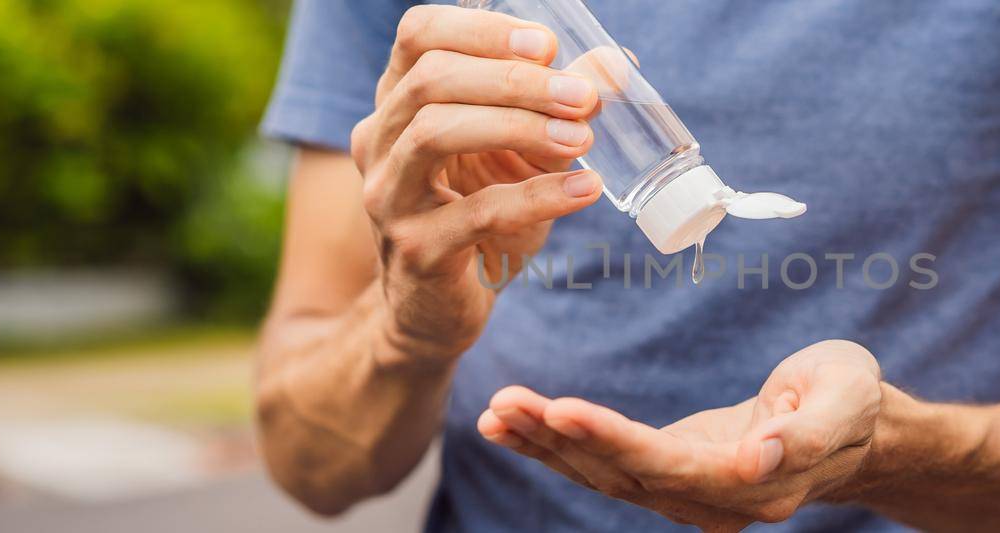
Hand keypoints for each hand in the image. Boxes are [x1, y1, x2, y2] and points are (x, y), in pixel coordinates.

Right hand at [351, 5, 604, 366]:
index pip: (419, 34)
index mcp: (398, 102)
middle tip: (582, 96)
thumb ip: (559, 104)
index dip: (482, 28)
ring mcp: (389, 196)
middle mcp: (380, 140)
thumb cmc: (478, 215)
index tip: (547, 45)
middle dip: (515, 80)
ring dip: (519, 125)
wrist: (437, 308)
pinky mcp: (416, 250)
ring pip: (435, 131)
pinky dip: (539, 196)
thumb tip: (620, 64)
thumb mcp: (519, 151)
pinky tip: (585, 188)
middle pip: (432, 78)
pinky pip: (477, 212)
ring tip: (581, 136)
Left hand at [477, 340, 883, 530]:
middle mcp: (714, 501)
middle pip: (623, 475)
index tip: (560, 410)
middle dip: (558, 441)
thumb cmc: (852, 400)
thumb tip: (755, 459)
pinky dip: (558, 446)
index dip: (612, 442)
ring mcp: (690, 495)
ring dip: (545, 445)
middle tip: (504, 404)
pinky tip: (515, 424)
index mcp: (755, 485)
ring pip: (605, 475)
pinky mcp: (672, 475)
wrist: (859, 431)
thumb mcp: (846, 400)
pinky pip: (607, 464)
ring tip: (496, 412)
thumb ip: (803, 434)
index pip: (668, 465)